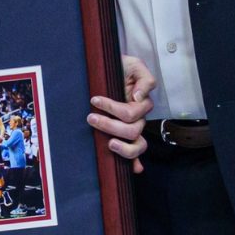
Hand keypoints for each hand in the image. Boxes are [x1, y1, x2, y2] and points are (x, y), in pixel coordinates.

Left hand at [89, 56, 155, 172]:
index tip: (94, 100)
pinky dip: (135, 162)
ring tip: (104, 141)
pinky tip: (134, 170)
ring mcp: (134, 127)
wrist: (109, 69)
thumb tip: (138, 97)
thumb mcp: (133, 65)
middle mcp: (139, 117)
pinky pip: (136, 153)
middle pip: (132, 130)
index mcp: (141, 102)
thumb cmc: (120, 67)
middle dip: (109, 125)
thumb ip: (144, 79)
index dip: (112, 108)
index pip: (131, 113)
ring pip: (136, 145)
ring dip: (120, 147)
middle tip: (90, 118)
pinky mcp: (126, 135)